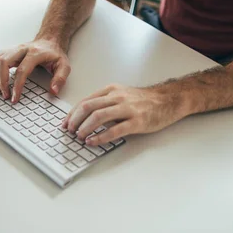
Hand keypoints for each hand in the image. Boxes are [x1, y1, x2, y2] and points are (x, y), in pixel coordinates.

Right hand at [0, 39, 70, 102]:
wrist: (50, 40)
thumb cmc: (55, 54)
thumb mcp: (64, 66)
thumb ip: (60, 79)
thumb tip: (53, 91)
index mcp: (35, 53)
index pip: (21, 70)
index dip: (16, 86)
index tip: (14, 98)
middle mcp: (22, 49)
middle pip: (3, 62)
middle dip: (1, 81)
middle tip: (4, 94)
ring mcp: (14, 49)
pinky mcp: (9, 51)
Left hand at [62, 83, 185, 145]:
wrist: (168, 100)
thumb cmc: (143, 101)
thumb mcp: (121, 95)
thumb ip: (105, 103)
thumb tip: (84, 117)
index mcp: (111, 91)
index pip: (85, 101)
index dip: (72, 114)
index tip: (65, 123)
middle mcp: (117, 97)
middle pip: (88, 107)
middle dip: (75, 121)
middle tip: (69, 131)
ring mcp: (127, 109)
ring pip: (99, 117)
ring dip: (85, 128)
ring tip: (79, 137)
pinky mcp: (136, 121)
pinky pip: (114, 130)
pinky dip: (100, 137)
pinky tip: (93, 142)